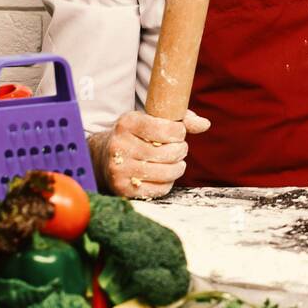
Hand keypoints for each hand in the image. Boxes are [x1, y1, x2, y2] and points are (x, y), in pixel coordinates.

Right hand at [90, 108, 211, 197]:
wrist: (102, 157)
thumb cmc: (135, 135)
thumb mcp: (151, 119)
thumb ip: (180, 119)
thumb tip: (205, 124)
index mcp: (127, 123)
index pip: (167, 129)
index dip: (180, 132)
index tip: (178, 133)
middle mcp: (120, 145)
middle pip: (168, 152)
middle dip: (181, 150)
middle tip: (179, 149)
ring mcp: (119, 169)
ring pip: (165, 172)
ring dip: (178, 167)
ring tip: (177, 162)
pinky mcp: (122, 188)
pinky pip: (158, 189)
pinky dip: (168, 182)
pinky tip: (166, 175)